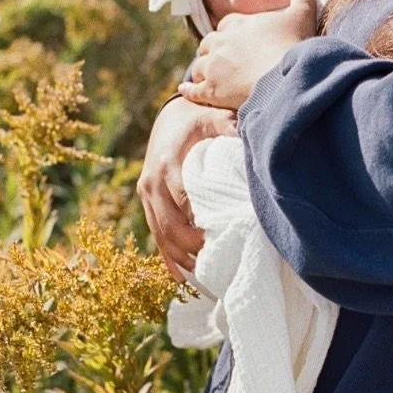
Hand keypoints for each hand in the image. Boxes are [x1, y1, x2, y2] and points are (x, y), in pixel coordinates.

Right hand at [137, 95, 238, 282]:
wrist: (171, 116)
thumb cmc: (198, 118)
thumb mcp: (214, 116)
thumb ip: (229, 127)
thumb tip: (246, 138)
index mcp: (169, 163)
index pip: (185, 202)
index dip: (202, 224)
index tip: (225, 239)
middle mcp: (153, 181)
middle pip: (170, 225)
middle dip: (191, 247)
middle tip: (218, 261)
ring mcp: (146, 193)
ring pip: (160, 234)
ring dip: (180, 257)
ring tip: (205, 275)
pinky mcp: (146, 201)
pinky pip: (154, 234)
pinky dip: (168, 257)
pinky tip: (182, 277)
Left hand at [177, 0, 318, 109]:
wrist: (284, 78)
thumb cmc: (292, 45)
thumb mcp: (303, 15)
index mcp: (237, 23)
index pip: (226, 24)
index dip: (230, 32)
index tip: (235, 39)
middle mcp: (220, 42)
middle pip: (208, 44)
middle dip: (212, 50)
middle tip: (219, 59)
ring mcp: (213, 67)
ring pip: (199, 66)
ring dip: (202, 70)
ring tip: (205, 77)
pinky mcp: (211, 90)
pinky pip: (193, 90)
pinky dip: (188, 90)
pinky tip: (184, 90)